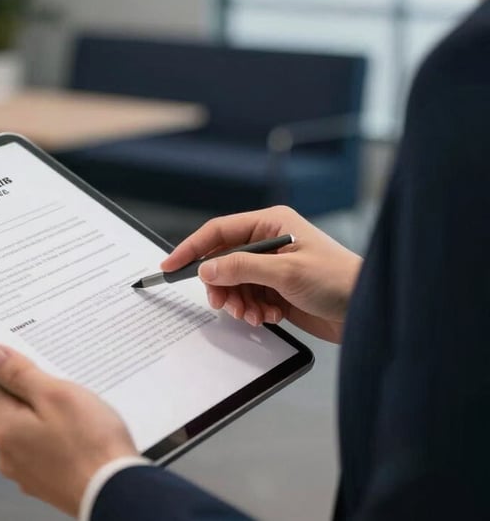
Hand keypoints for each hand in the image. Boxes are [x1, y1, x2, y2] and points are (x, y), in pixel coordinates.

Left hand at [0, 344, 138, 516]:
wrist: (117, 493)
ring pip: (28, 429)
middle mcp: (7, 454)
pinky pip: (43, 449)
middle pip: (9, 408)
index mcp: (4, 429)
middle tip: (63, 391)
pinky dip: (57, 439)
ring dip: (47, 416)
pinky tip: (80, 436)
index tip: (34, 365)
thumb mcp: (55, 394)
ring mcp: (26, 472)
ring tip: (77, 415)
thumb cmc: (91, 446)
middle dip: (33, 394)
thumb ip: (18, 373)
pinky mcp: (45, 482)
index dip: (10, 369)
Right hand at [161, 205, 361, 342]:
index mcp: (271, 222)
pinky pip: (249, 298)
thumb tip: (207, 269)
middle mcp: (269, 241)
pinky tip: (268, 316)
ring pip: (235, 283)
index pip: (220, 231)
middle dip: (221, 284)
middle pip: (224, 260)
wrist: (369, 311)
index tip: (171, 266)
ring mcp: (274, 266)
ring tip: (253, 314)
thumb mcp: (286, 273)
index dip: (193, 248)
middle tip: (222, 304)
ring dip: (238, 301)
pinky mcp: (279, 289)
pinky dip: (252, 310)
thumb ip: (242, 268)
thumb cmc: (338, 280)